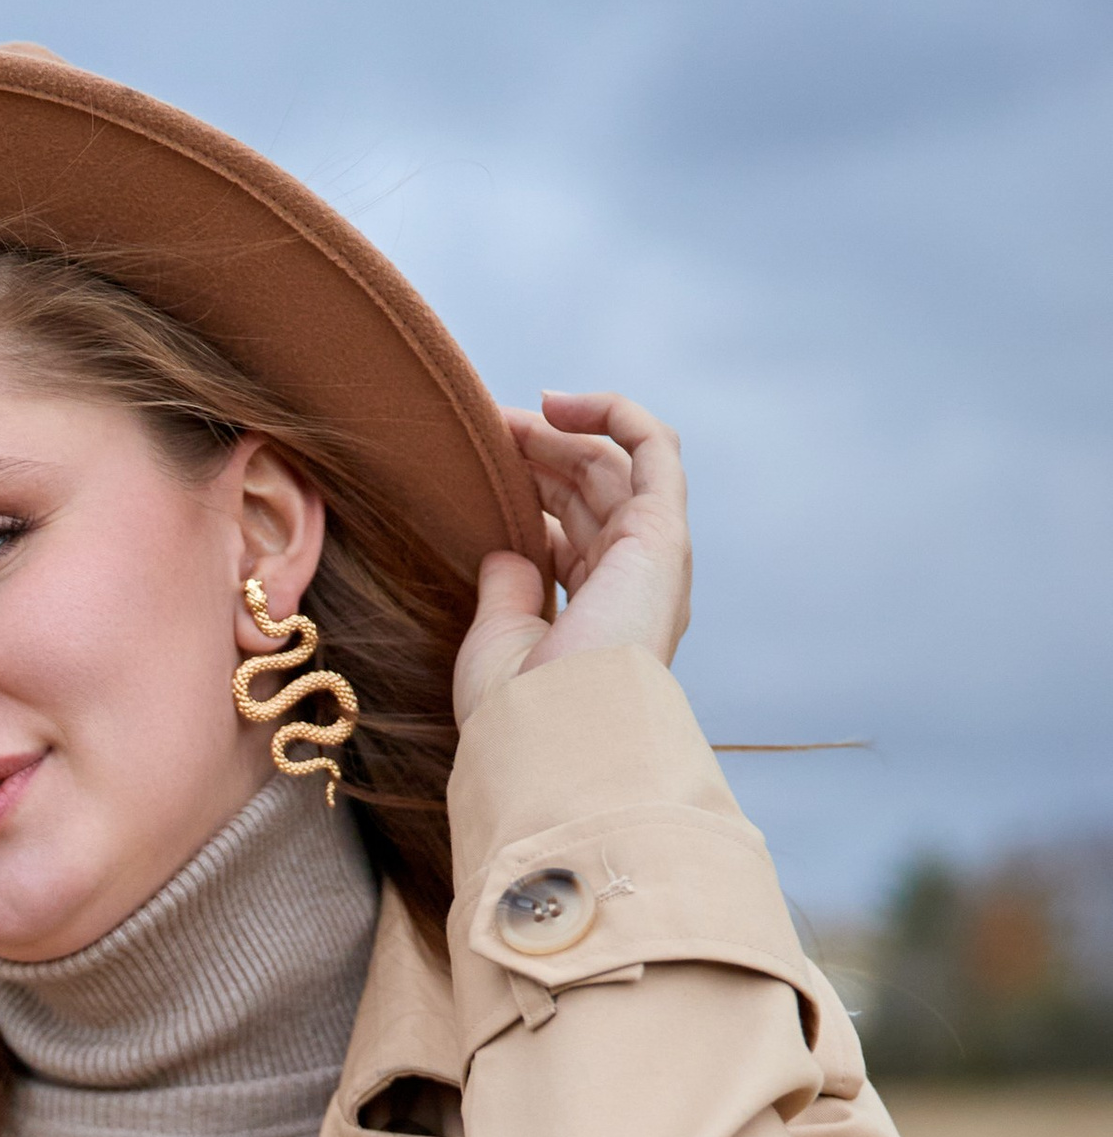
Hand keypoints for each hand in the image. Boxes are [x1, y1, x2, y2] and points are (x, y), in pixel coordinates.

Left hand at [453, 390, 691, 724]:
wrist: (554, 734)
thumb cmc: (518, 710)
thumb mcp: (499, 640)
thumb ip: (507, 590)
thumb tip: (504, 555)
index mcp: (597, 617)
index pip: (568, 538)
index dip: (526, 499)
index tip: (475, 478)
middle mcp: (632, 585)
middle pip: (590, 495)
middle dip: (538, 456)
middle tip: (483, 432)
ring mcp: (653, 557)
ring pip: (614, 466)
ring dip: (560, 433)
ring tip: (501, 418)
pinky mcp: (661, 532)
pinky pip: (653, 448)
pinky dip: (614, 414)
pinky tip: (559, 402)